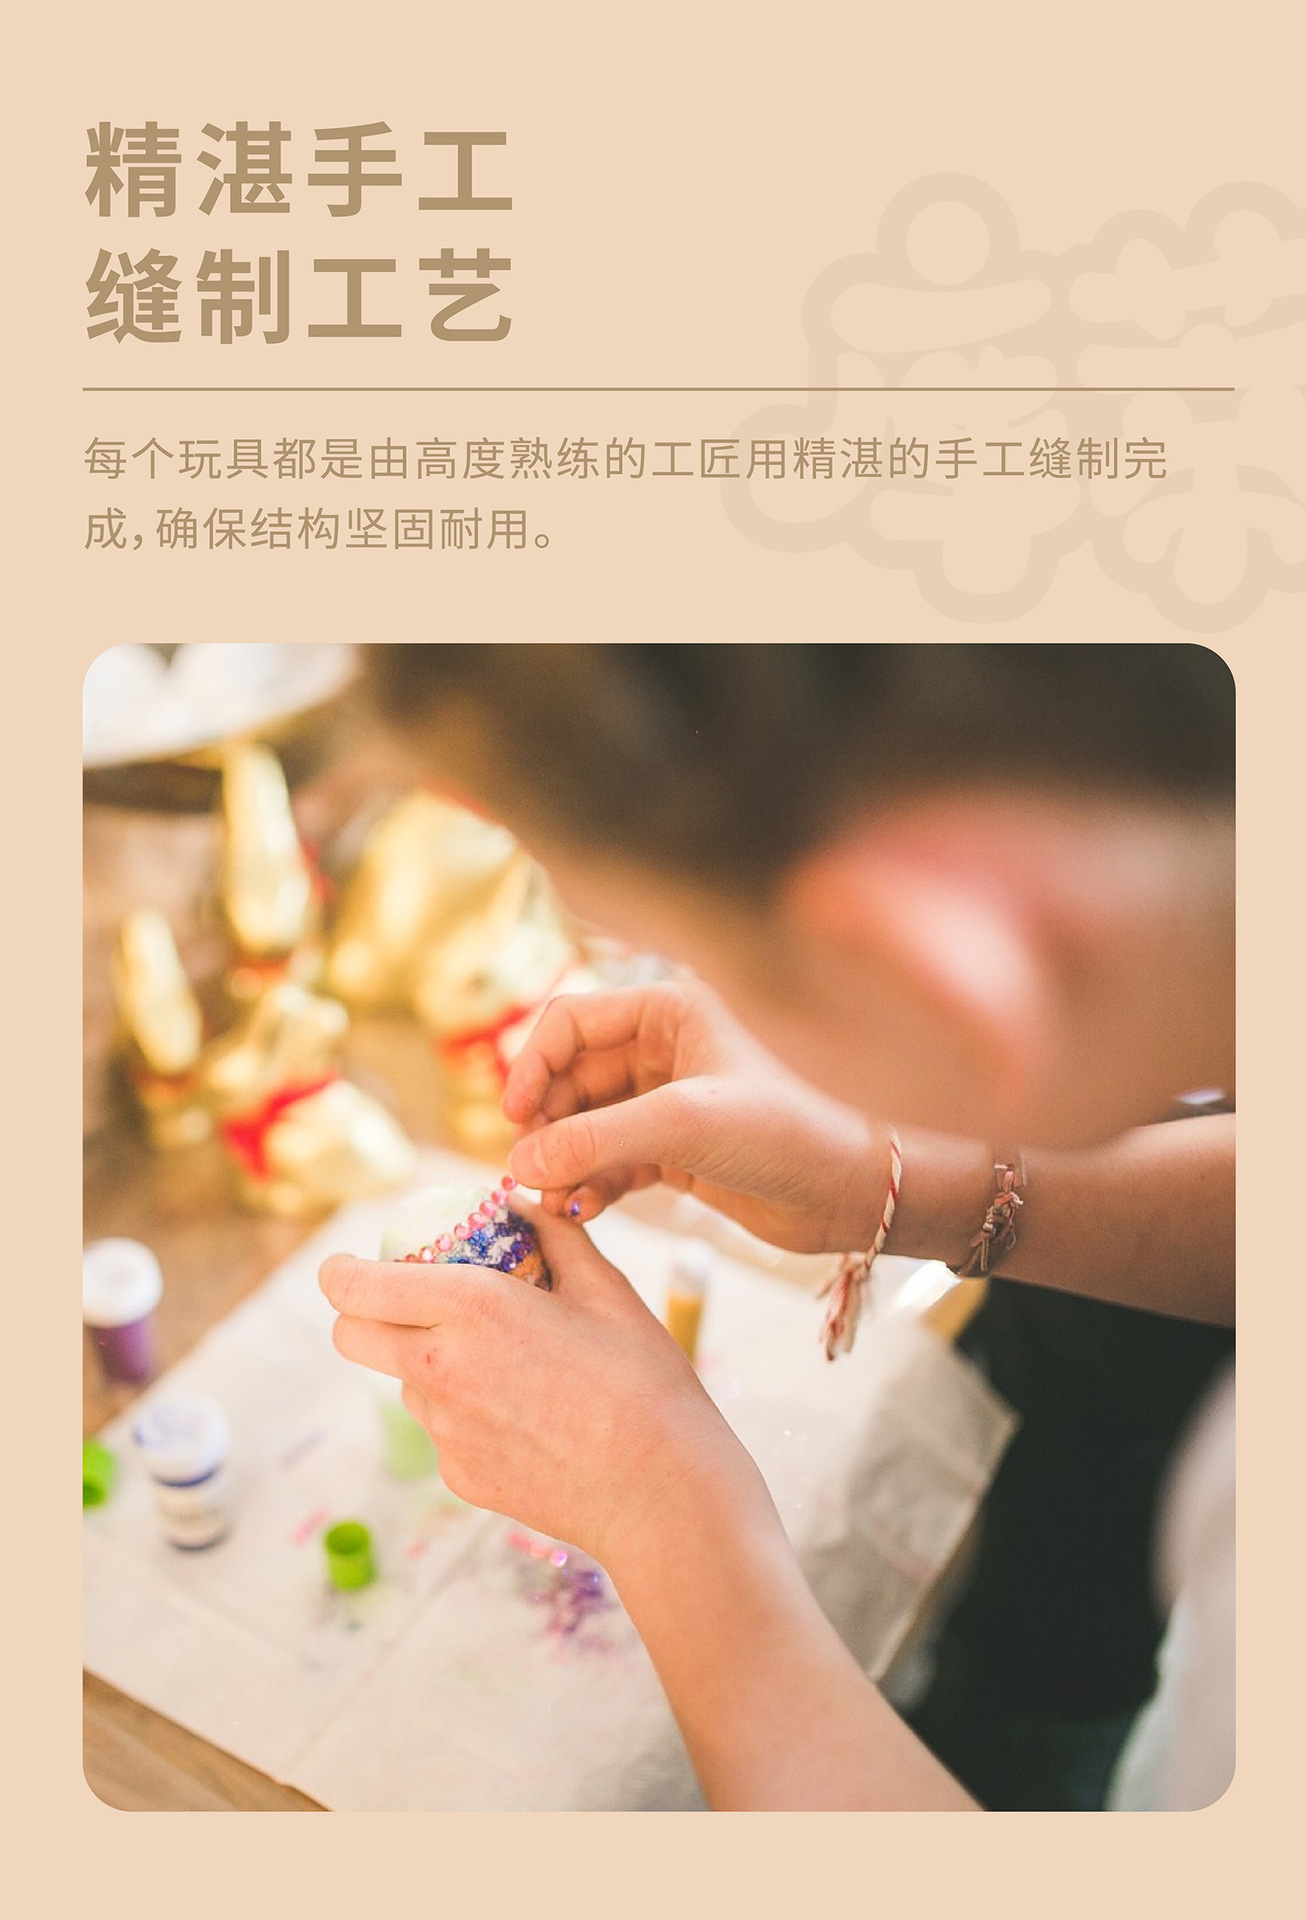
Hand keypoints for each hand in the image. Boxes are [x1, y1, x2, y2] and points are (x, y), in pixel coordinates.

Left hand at [320, 1203, 760, 1563]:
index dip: (342, 1271)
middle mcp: (440, 1369)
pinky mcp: (458, 1475)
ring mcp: (444, 1430)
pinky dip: (468, 1413)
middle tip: (409, 1304)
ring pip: (402, 1382)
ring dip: (429, 1363)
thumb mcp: (605, 1287)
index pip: (354, 1286)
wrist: (662, 1491)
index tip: (353, 1265)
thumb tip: (519, 1202)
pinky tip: (530, 1417)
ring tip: (510, 1366)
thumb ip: (552, 1235)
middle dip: (362, 1313)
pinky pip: (443, 1429)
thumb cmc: (643, 1380)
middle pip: (349, 1336)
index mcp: (471, 1308)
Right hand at [503, 978, 889, 1253]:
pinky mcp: (677, 1151)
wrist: (853, 1192)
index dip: (532, 1065)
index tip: (512, 1118)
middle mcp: (667, 1048)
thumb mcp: (685, 1125)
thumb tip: (518, 1162)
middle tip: (528, 1171)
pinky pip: (611, 1160)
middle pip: (572, 1077)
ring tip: (556, 1201)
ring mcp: (670, 1101)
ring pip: (588, 1124)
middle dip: (546, 1124)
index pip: (571, 1021)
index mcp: (670, 1011)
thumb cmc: (787, 1132)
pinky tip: (584, 1209)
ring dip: (564, 1160)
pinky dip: (591, 1183)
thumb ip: (596, 1139)